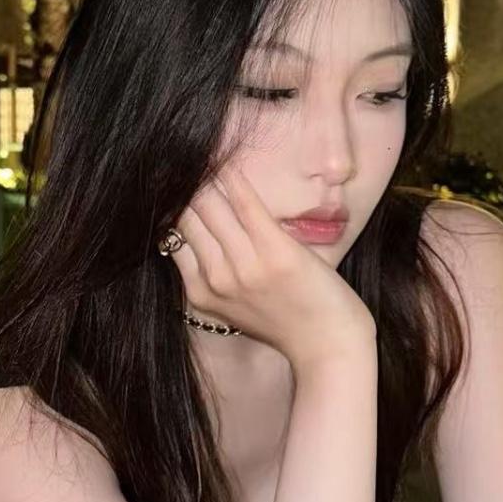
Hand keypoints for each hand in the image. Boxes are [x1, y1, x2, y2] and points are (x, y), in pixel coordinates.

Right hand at [168, 165, 374, 369]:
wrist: (329, 346)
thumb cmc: (288, 323)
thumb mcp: (236, 307)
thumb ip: (215, 274)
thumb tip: (198, 232)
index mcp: (202, 294)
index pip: (174, 236)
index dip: (174, 206)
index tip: (176, 183)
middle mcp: (217, 279)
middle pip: (186, 216)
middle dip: (185, 186)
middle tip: (185, 161)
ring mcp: (245, 266)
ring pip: (209, 204)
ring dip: (205, 175)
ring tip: (204, 154)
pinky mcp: (275, 252)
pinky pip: (245, 202)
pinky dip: (232, 177)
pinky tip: (225, 161)